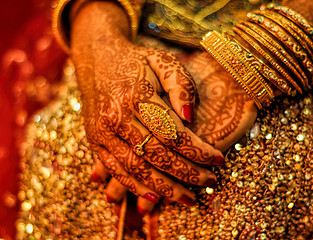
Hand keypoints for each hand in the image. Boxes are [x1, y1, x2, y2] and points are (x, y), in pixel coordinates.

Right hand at [71, 2, 223, 206]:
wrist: (96, 59)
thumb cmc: (135, 60)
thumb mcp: (161, 60)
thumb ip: (180, 84)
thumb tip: (191, 117)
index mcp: (134, 94)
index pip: (172, 132)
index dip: (197, 150)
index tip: (219, 159)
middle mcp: (115, 116)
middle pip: (155, 155)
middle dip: (185, 173)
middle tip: (209, 182)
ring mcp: (101, 131)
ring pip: (134, 169)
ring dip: (163, 188)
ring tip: (188, 199)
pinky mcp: (94, 140)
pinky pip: (115, 170)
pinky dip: (134, 187)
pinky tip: (154, 196)